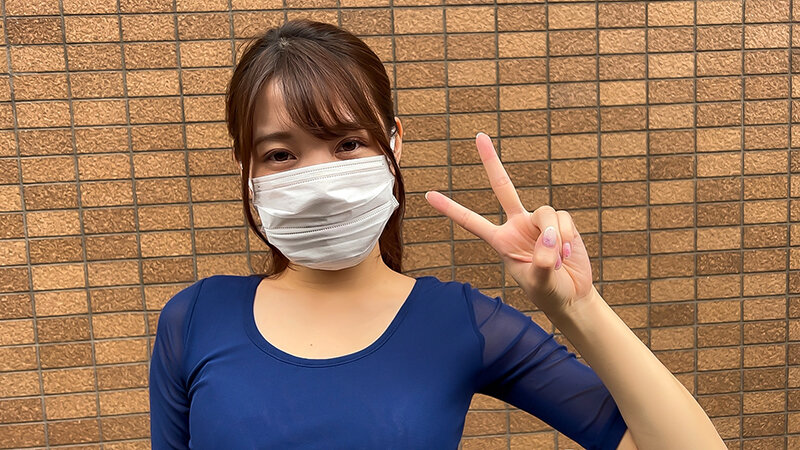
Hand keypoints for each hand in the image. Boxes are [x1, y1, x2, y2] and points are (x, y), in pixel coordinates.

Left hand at [425, 132, 597, 317]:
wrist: (571, 295)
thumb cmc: (548, 291)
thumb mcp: (540, 283)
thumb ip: (542, 263)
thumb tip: (549, 239)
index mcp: (501, 241)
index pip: (471, 221)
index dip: (451, 209)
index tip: (428, 195)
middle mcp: (517, 225)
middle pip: (503, 187)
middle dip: (492, 161)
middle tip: (479, 136)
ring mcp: (539, 222)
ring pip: (544, 212)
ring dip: (552, 237)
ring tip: (556, 260)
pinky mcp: (561, 222)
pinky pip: (562, 219)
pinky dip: (565, 237)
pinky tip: (566, 254)